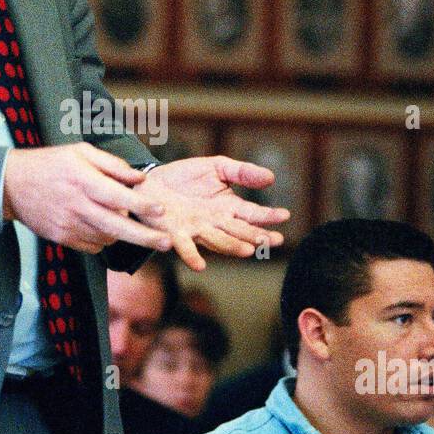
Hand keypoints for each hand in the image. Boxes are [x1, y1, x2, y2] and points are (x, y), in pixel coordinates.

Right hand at [2, 142, 173, 253]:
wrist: (11, 184)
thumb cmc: (50, 163)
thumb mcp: (80, 152)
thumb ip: (112, 165)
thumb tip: (139, 178)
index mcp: (82, 180)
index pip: (118, 196)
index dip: (141, 205)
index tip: (161, 210)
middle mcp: (76, 205)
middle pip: (117, 226)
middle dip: (146, 238)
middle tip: (167, 243)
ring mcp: (68, 225)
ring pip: (107, 238)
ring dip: (122, 234)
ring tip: (125, 222)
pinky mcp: (61, 238)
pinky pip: (92, 246)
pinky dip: (103, 239)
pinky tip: (100, 225)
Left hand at [129, 155, 289, 271]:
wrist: (149, 182)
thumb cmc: (184, 177)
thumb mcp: (216, 167)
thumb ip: (242, 172)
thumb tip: (271, 178)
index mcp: (228, 207)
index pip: (252, 214)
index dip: (268, 216)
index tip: (284, 216)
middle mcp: (215, 223)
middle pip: (240, 232)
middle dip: (257, 237)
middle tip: (275, 240)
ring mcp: (197, 230)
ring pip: (219, 241)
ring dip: (233, 247)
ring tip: (248, 250)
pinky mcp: (175, 234)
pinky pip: (185, 247)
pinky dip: (192, 257)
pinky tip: (200, 266)